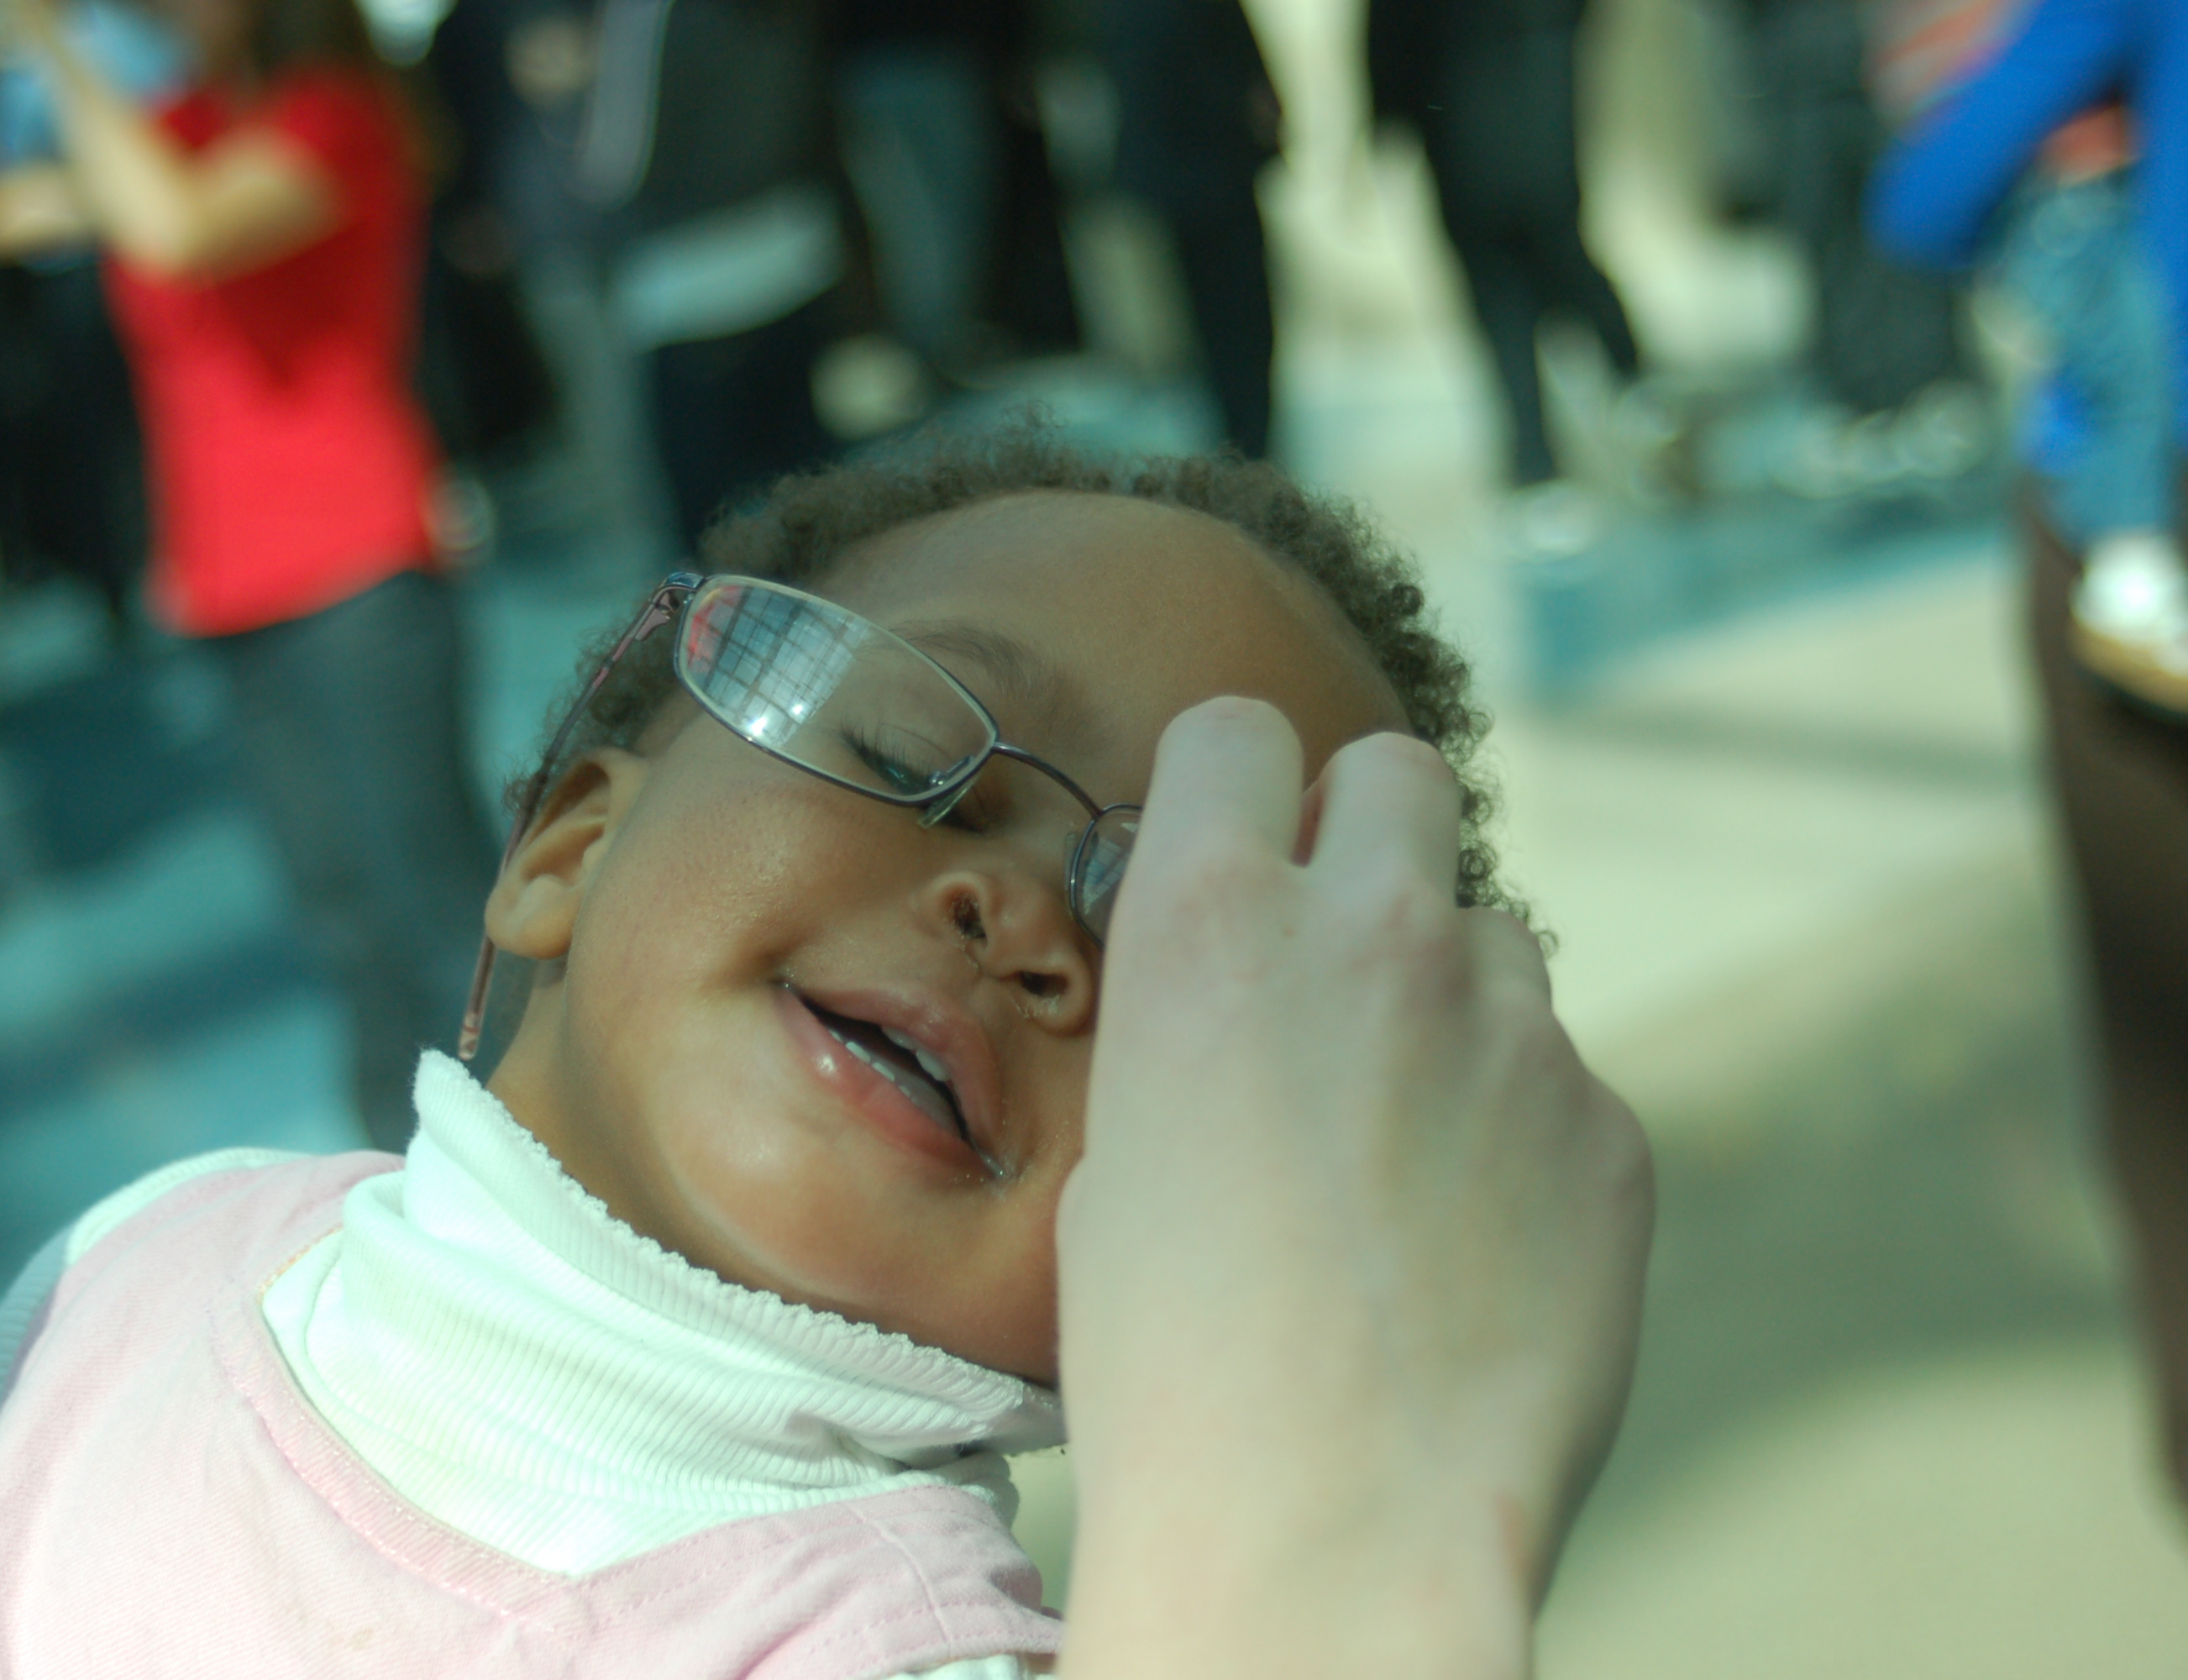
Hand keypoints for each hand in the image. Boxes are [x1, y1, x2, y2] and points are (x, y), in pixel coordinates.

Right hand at [1054, 701, 1652, 1676]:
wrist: (1330, 1526)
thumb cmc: (1175, 1365)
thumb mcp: (1122, 1162)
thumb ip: (1198, 1032)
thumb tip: (1251, 1012)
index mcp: (1209, 928)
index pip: (1239, 733)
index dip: (1233, 783)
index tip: (1237, 840)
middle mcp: (1373, 938)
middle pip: (1401, 774)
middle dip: (1366, 834)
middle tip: (1338, 948)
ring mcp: (1514, 1028)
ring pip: (1495, 933)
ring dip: (1450, 995)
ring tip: (1404, 1143)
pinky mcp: (1611, 1128)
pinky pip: (1560, 1075)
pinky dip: (1520, 1128)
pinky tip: (1472, 1242)